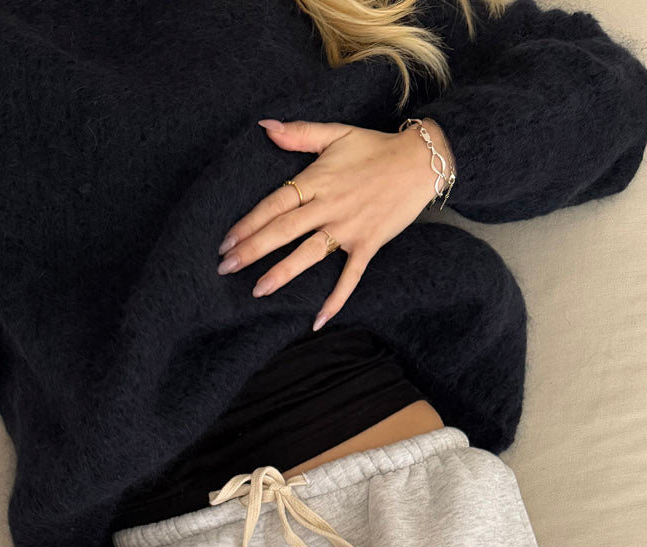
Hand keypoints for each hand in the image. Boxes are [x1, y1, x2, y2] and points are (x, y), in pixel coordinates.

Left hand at [217, 117, 451, 329]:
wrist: (421, 162)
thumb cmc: (376, 146)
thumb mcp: (336, 133)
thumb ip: (299, 133)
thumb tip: (265, 126)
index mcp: (317, 180)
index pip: (275, 203)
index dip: (249, 223)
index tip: (226, 241)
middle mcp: (329, 206)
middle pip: (283, 230)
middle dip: (253, 250)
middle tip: (225, 268)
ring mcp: (348, 228)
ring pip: (309, 254)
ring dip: (283, 273)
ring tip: (258, 290)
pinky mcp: (368, 244)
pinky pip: (350, 276)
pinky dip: (336, 299)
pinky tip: (318, 320)